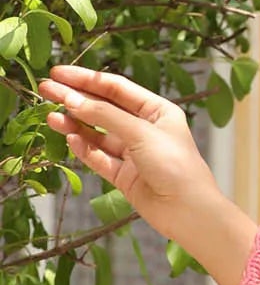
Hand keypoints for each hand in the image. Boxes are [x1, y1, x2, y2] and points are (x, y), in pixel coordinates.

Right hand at [37, 63, 220, 241]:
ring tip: (51, 118)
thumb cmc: (176, 166)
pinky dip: (84, 148)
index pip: (116, 88)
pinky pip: (99, 157)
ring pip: (98, 134)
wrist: (188, 211)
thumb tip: (73, 100)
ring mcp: (133, 153)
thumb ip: (105, 116)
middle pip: (103, 109)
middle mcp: (145, 129)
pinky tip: (70, 138)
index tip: (59, 73)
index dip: (87, 79)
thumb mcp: (141, 133)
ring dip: (75, 124)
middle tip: (46, 90)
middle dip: (75, 98)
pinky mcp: (124, 175)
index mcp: (157, 111)